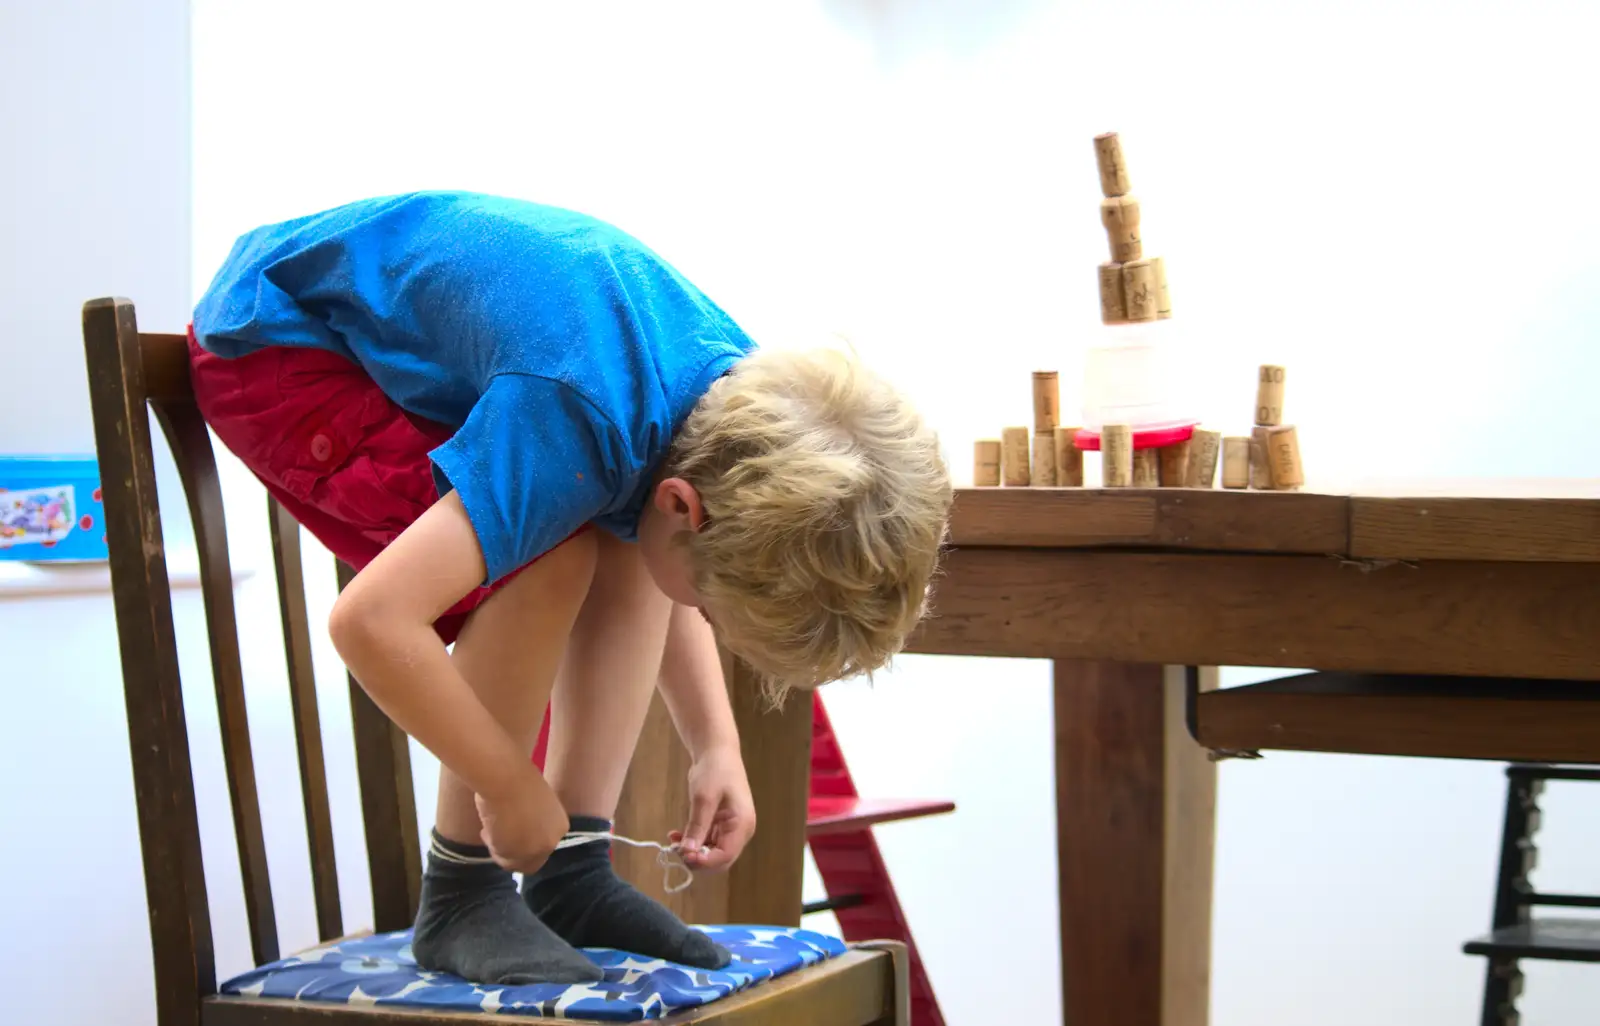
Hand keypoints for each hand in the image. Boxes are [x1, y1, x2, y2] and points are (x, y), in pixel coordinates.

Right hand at [473, 772, 566, 874]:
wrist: (506, 777)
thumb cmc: (516, 781)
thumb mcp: (533, 805)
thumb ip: (532, 823)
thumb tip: (520, 832)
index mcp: (560, 826)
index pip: (543, 847)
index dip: (523, 842)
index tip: (508, 831)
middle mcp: (552, 841)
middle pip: (531, 860)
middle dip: (511, 849)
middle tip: (494, 833)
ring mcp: (536, 850)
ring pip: (514, 862)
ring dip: (500, 847)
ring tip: (489, 828)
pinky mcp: (518, 855)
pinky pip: (502, 860)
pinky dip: (492, 847)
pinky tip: (486, 829)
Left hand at [670, 745, 754, 871]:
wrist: (717, 752)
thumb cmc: (714, 770)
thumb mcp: (703, 798)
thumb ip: (697, 826)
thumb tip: (688, 852)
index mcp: (742, 824)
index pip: (726, 855)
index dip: (704, 861)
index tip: (683, 855)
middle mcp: (740, 831)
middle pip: (720, 859)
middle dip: (698, 859)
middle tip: (676, 850)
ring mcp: (731, 828)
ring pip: (712, 852)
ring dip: (693, 851)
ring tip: (673, 842)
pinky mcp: (721, 825)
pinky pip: (707, 841)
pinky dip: (693, 842)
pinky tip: (677, 836)